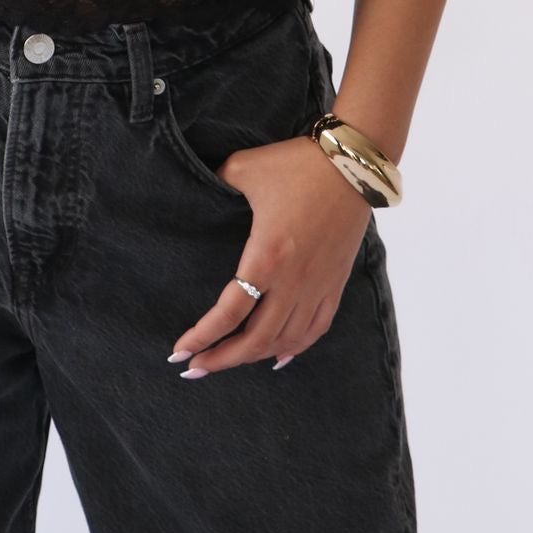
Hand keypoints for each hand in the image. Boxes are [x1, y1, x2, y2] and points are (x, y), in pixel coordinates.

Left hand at [167, 136, 373, 376]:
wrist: (353, 164)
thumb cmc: (296, 164)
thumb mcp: (244, 167)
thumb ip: (217, 181)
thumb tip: (199, 186)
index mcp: (266, 257)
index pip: (229, 312)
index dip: (202, 335)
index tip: (180, 351)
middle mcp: (292, 282)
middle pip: (255, 338)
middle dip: (222, 359)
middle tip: (196, 368)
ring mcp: (317, 286)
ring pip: (284, 340)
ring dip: (254, 357)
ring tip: (228, 361)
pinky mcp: (336, 284)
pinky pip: (315, 329)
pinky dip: (295, 348)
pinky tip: (278, 356)